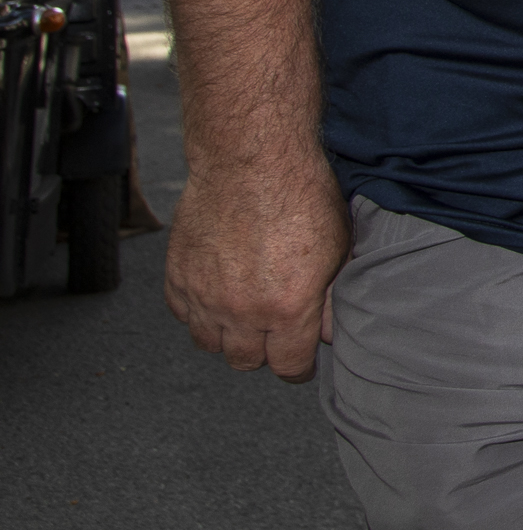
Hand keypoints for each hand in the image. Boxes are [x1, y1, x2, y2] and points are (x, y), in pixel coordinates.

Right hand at [164, 153, 345, 383]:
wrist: (251, 160)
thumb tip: (327, 333)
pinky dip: (199, 311)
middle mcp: (241, 312)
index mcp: (287, 310)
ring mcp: (204, 296)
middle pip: (246, 361)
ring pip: (209, 343)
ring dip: (228, 335)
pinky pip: (184, 314)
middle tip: (275, 333)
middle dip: (264, 352)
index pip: (288, 367)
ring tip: (245, 315)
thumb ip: (332, 299)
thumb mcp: (338, 250)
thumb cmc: (302, 197)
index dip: (298, 369)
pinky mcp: (177, 276)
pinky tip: (218, 293)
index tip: (301, 363)